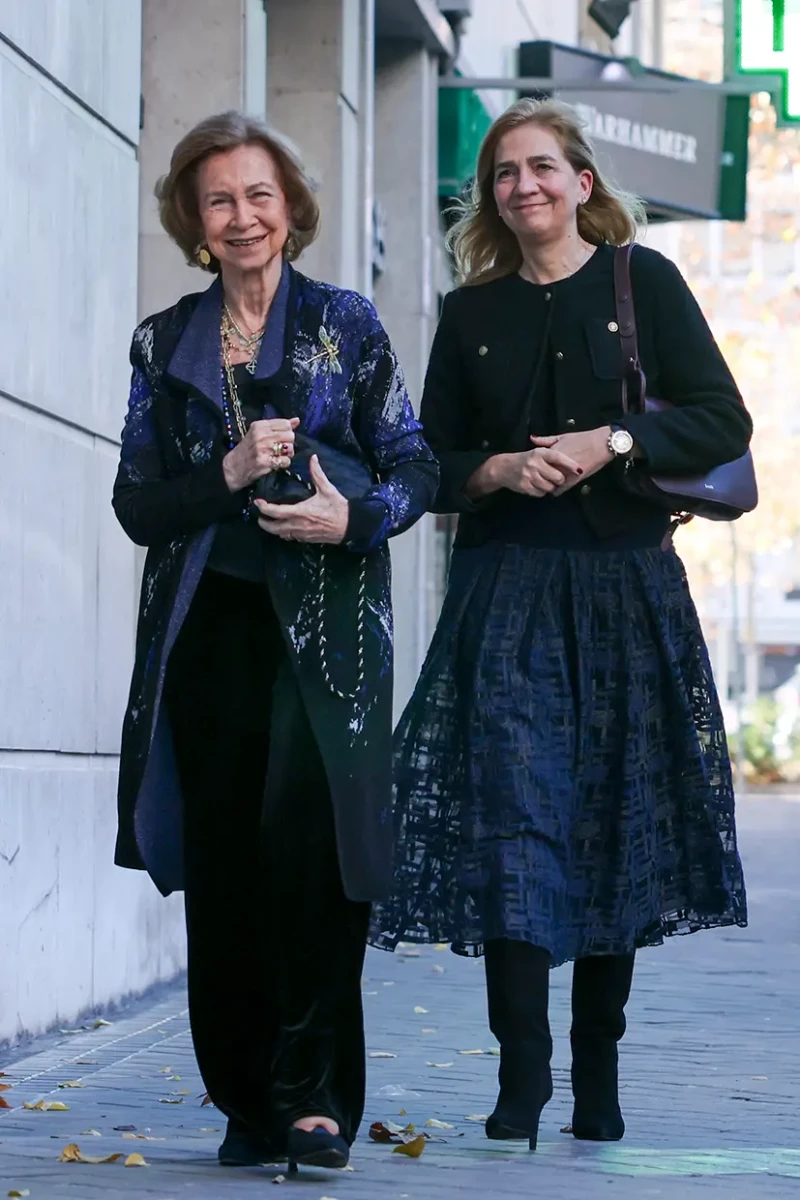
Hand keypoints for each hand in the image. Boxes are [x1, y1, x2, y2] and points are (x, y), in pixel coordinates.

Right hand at [222, 417, 300, 491]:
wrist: (232, 469)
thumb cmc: (246, 450)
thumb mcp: (258, 433)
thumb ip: (277, 426)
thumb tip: (296, 420)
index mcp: (260, 425)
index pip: (285, 424)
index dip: (287, 432)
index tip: (280, 438)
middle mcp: (262, 435)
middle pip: (290, 436)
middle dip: (289, 443)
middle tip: (281, 449)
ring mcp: (264, 449)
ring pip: (290, 448)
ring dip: (287, 454)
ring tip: (278, 456)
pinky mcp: (266, 462)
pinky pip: (286, 461)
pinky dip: (283, 464)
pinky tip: (276, 463)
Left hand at [254, 455, 348, 544]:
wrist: (350, 526)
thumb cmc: (338, 507)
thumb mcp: (327, 489)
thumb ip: (317, 473)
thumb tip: (313, 457)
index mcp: (300, 512)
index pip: (275, 512)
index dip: (263, 508)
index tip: (257, 502)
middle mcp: (298, 525)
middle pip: (273, 527)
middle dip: (263, 522)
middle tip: (258, 515)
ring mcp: (301, 534)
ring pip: (280, 534)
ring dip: (272, 528)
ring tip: (268, 520)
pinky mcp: (306, 539)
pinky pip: (289, 537)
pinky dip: (283, 532)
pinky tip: (283, 527)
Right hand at [468, 442, 582, 498]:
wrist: (503, 467)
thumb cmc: (525, 460)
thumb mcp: (537, 451)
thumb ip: (554, 455)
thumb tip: (570, 461)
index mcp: (539, 452)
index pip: (559, 458)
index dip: (570, 464)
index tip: (579, 470)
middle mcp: (534, 463)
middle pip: (557, 477)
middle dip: (559, 480)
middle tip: (556, 478)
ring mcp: (529, 475)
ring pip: (550, 487)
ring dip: (550, 487)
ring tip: (545, 481)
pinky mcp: (525, 486)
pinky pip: (541, 493)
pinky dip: (541, 491)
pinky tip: (537, 485)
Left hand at [529, 428, 612, 495]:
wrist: (600, 444)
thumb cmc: (583, 439)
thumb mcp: (562, 437)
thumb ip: (545, 440)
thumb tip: (532, 439)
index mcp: (552, 453)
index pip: (537, 464)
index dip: (536, 468)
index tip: (535, 470)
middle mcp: (556, 464)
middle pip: (542, 475)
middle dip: (541, 478)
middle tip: (541, 480)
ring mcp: (565, 473)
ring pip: (550, 484)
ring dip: (549, 485)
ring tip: (549, 484)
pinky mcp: (574, 480)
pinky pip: (561, 489)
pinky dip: (558, 490)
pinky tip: (558, 489)